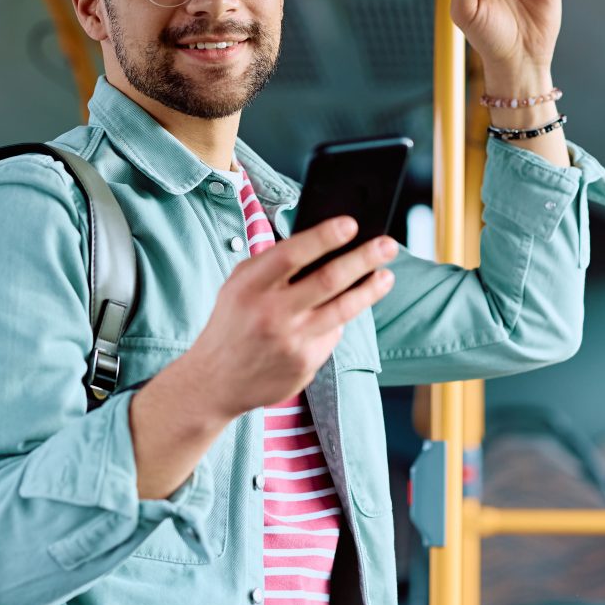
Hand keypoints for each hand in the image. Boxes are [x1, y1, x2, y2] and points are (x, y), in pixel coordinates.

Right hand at [189, 217, 396, 418]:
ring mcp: (291, 342)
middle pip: (328, 279)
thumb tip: (323, 243)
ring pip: (343, 309)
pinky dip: (341, 319)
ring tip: (387, 275)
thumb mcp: (238, 285)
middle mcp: (271, 313)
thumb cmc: (233, 321)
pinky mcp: (305, 364)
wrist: (216, 381)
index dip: (324, 237)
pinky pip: (333, 334)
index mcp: (250, 286)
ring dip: (370, 289)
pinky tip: (344, 309)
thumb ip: (273, 264)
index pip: (292, 254)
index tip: (351, 224)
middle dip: (363, 258)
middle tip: (388, 244)